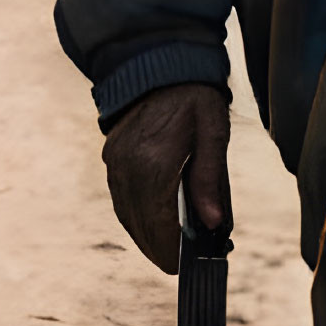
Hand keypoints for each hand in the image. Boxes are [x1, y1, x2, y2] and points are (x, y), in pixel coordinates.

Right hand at [101, 81, 230, 272]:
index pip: (159, 225)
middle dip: (159, 248)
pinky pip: (121, 199)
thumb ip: (211, 180)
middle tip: (178, 263)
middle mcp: (128, 169)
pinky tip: (150, 222)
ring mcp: (115, 164)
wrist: (159, 58)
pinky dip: (135, 216)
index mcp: (154, 164)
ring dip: (145, 235)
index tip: (183, 267)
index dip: (171, 251)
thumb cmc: (194, 95)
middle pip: (141, 226)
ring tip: (166, 248)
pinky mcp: (111, 158)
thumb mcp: (212, 132)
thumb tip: (214, 226)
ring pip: (127, 216)